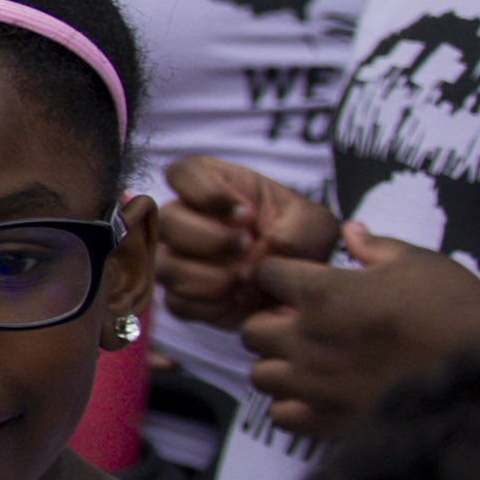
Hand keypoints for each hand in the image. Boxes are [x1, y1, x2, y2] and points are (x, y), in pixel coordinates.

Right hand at [153, 156, 333, 334]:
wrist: (298, 284)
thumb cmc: (299, 240)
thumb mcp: (314, 224)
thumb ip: (297, 228)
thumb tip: (270, 246)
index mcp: (212, 186)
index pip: (182, 173)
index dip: (205, 192)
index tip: (244, 213)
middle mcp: (184, 218)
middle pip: (166, 220)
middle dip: (209, 239)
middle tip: (246, 246)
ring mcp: (177, 258)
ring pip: (165, 266)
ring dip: (209, 278)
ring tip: (245, 280)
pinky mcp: (181, 295)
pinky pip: (177, 303)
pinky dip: (210, 306)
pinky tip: (236, 300)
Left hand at [244, 227, 479, 438]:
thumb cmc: (457, 310)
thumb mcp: (421, 263)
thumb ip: (376, 247)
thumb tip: (351, 231)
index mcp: (323, 292)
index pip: (268, 275)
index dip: (282, 276)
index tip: (299, 283)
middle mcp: (308, 338)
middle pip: (251, 330)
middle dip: (270, 324)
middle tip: (301, 326)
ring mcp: (316, 383)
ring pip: (261, 375)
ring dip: (279, 366)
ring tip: (308, 363)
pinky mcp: (331, 421)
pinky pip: (282, 416)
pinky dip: (293, 407)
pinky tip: (317, 396)